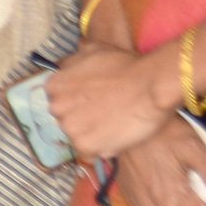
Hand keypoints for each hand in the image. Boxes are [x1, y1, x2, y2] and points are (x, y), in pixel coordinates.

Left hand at [44, 40, 179, 161]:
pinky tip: (115, 137)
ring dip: (91, 134)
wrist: (150, 85)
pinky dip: (100, 149)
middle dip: (81, 118)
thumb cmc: (126, 66)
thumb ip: (73, 62)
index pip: (58, 99)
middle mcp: (57, 106)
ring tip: (113, 125)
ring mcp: (70, 127)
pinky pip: (88, 153)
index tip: (92, 102)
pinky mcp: (85, 145)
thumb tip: (66, 65)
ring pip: (76, 136)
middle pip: (65, 119)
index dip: (76, 102)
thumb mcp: (93, 51)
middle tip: (104, 114)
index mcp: (55, 85)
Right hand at [111, 120, 205, 205]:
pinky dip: (169, 202)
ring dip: (186, 205)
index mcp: (177, 203)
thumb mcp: (193, 148)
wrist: (120, 124)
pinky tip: (166, 181)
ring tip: (184, 179)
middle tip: (203, 180)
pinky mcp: (134, 203)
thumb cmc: (161, 133)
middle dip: (205, 204)